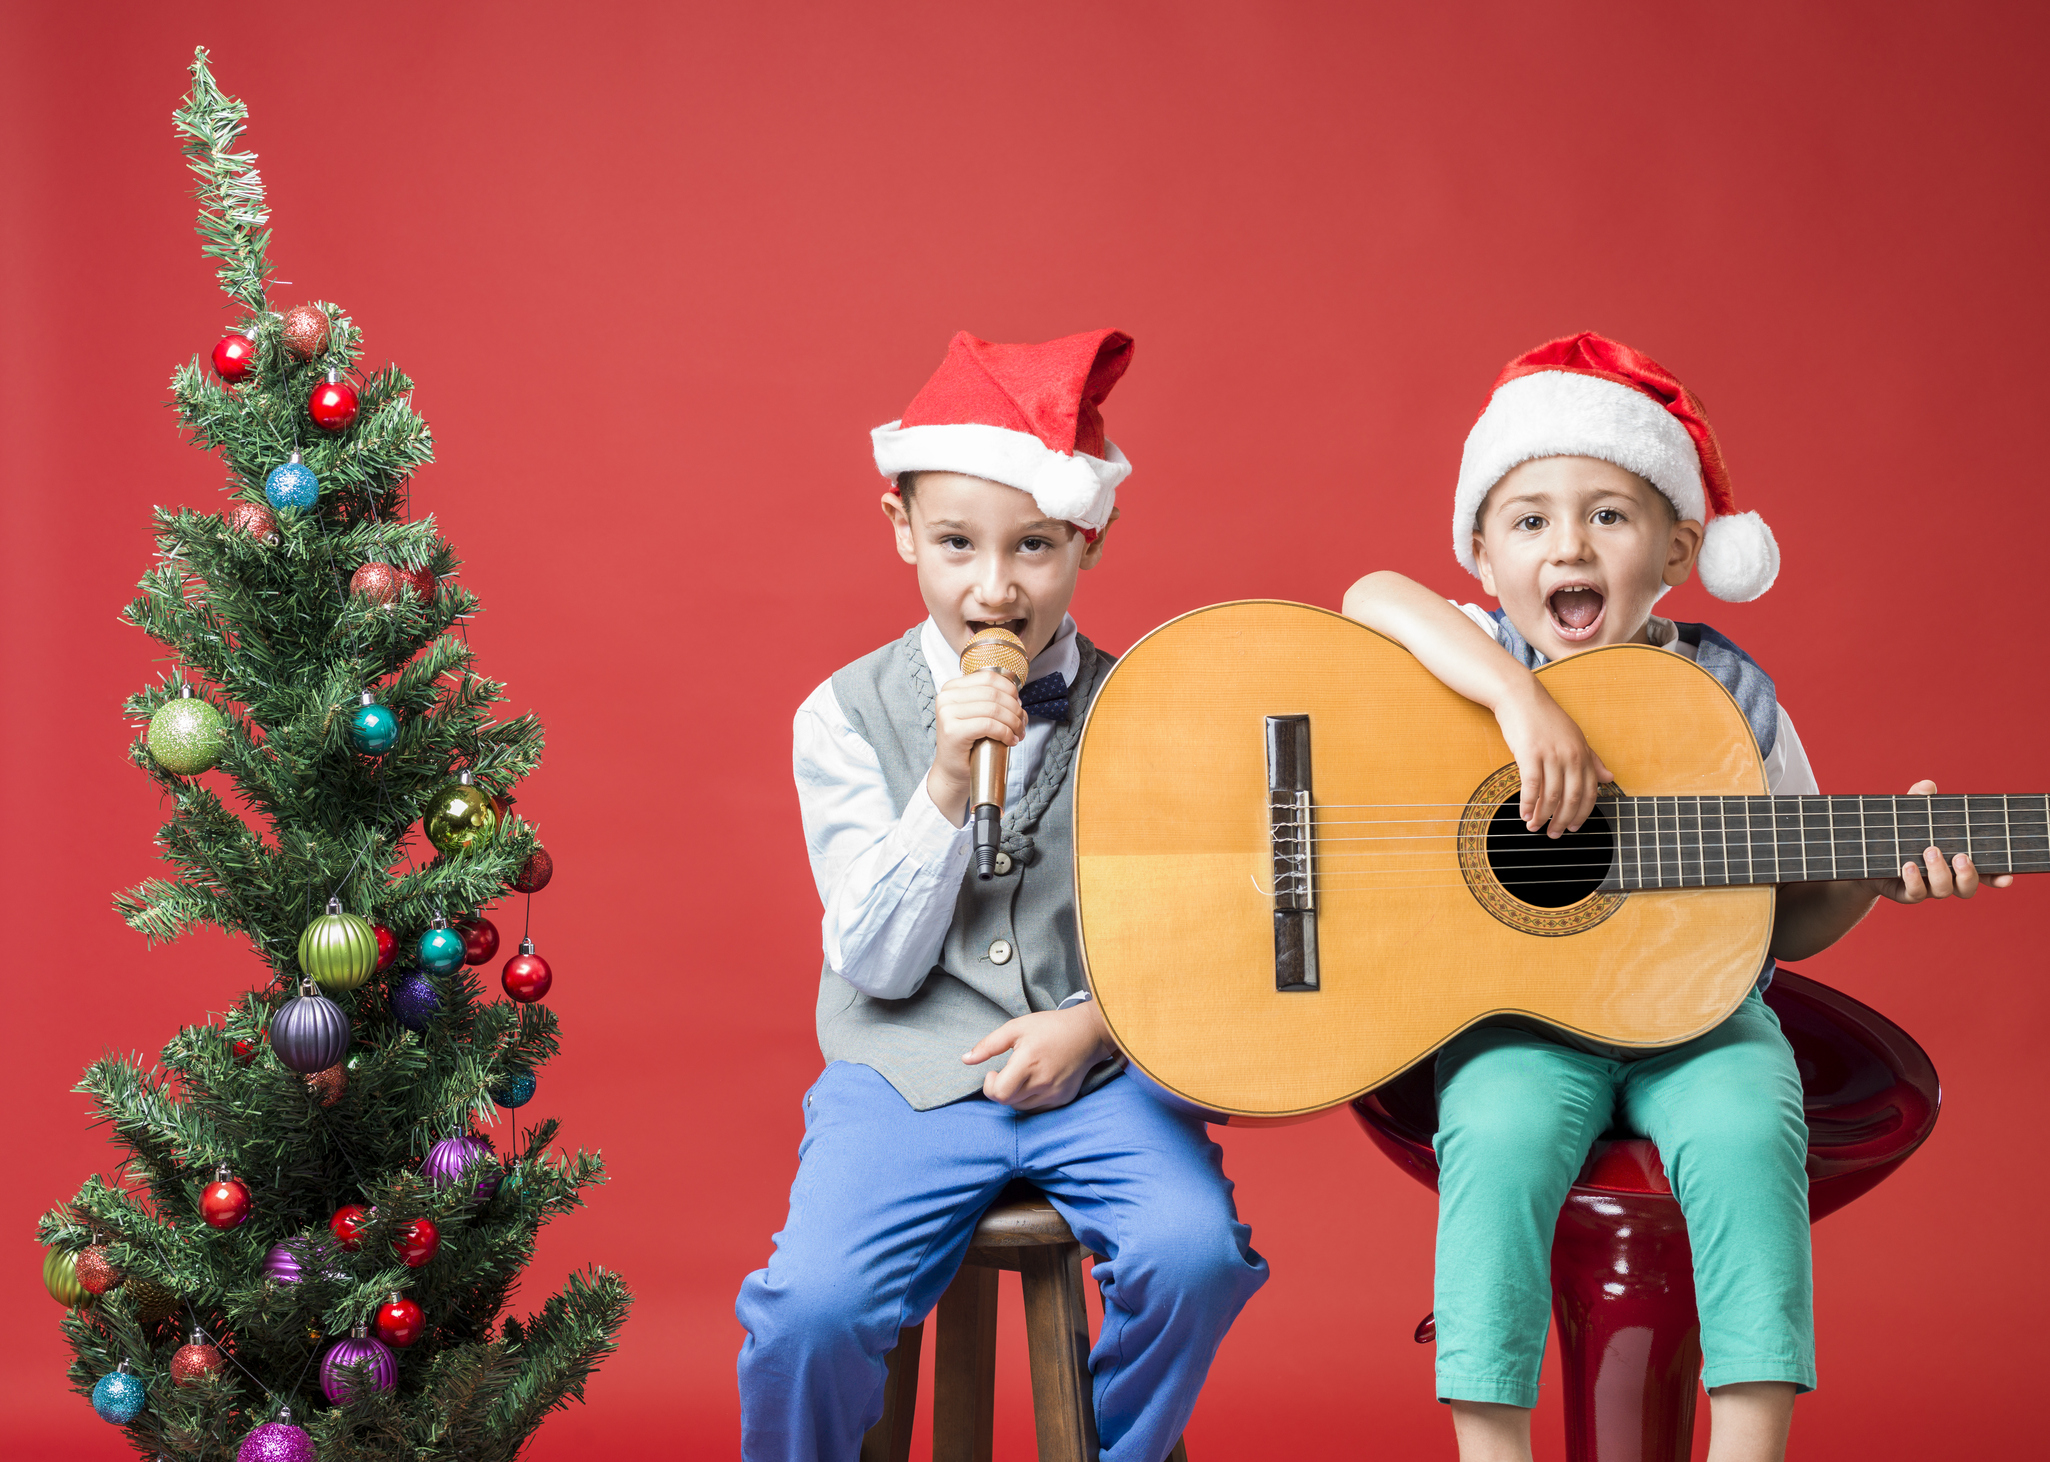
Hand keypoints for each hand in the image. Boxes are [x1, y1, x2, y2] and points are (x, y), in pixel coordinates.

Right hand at [925, 669, 1024, 824]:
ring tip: (1018, 733)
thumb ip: (990, 699)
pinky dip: (1005, 732)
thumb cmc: (969, 744)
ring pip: (994, 709)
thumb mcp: (977, 714)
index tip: (1018, 707)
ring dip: (1013, 722)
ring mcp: (947, 713)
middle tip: (1022, 724)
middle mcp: (946, 697)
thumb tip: (1016, 695)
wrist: (952, 772)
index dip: (1010, 691)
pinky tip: (1010, 741)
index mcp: (951, 688)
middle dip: (1015, 709)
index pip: (989, 677)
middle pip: (993, 694)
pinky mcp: (953, 731)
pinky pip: (989, 725)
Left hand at [963, 1001, 1116, 1111]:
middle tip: (1007, 1071)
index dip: (989, 1085)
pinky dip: (1029, 1099)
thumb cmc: (1049, 1027)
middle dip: (1000, 1088)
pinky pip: (1036, 1109)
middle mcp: (1042, 1081)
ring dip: (1014, 1095)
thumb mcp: (1016, 1027)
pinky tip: (1034, 1082)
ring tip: (1022, 1075)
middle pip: (1007, 1101)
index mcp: (1028, 1062)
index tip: (993, 1072)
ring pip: (1020, 1107)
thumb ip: (988, 1045)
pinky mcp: (1062, 1099)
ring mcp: (1054, 1093)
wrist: (1087, 1034)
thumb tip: (965, 1059)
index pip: (999, 1093)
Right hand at [1493, 680, 1613, 837]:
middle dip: (1563, 821)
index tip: (1573, 827)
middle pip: (1572, 798)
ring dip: (1543, 816)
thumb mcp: (1574, 737)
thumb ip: (1592, 759)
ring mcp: (1551, 755)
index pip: (1589, 792)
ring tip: (1534, 826)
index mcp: (1583, 753)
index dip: (1583, 814)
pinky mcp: (1529, 754)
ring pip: (1551, 795)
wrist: (1520, 696)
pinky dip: (1528, 804)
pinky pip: (1531, 786)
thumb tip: (1609, 777)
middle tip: (1554, 834)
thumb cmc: (1545, 718)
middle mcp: (1571, 755)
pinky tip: (1524, 813)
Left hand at [1867, 780, 2014, 903]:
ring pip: (1943, 891)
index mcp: (1956, 863)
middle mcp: (1946, 879)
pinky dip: (1913, 879)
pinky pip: (1914, 893)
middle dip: (1968, 874)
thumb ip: (1921, 802)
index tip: (2007, 877)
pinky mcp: (1905, 894)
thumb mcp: (1911, 817)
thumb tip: (1927, 785)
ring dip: (1940, 872)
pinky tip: (1908, 865)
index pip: (1985, 874)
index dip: (1998, 877)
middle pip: (1967, 888)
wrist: (1868, 857)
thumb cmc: (1900, 835)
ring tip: (1930, 850)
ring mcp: (1927, 889)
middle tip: (1960, 856)